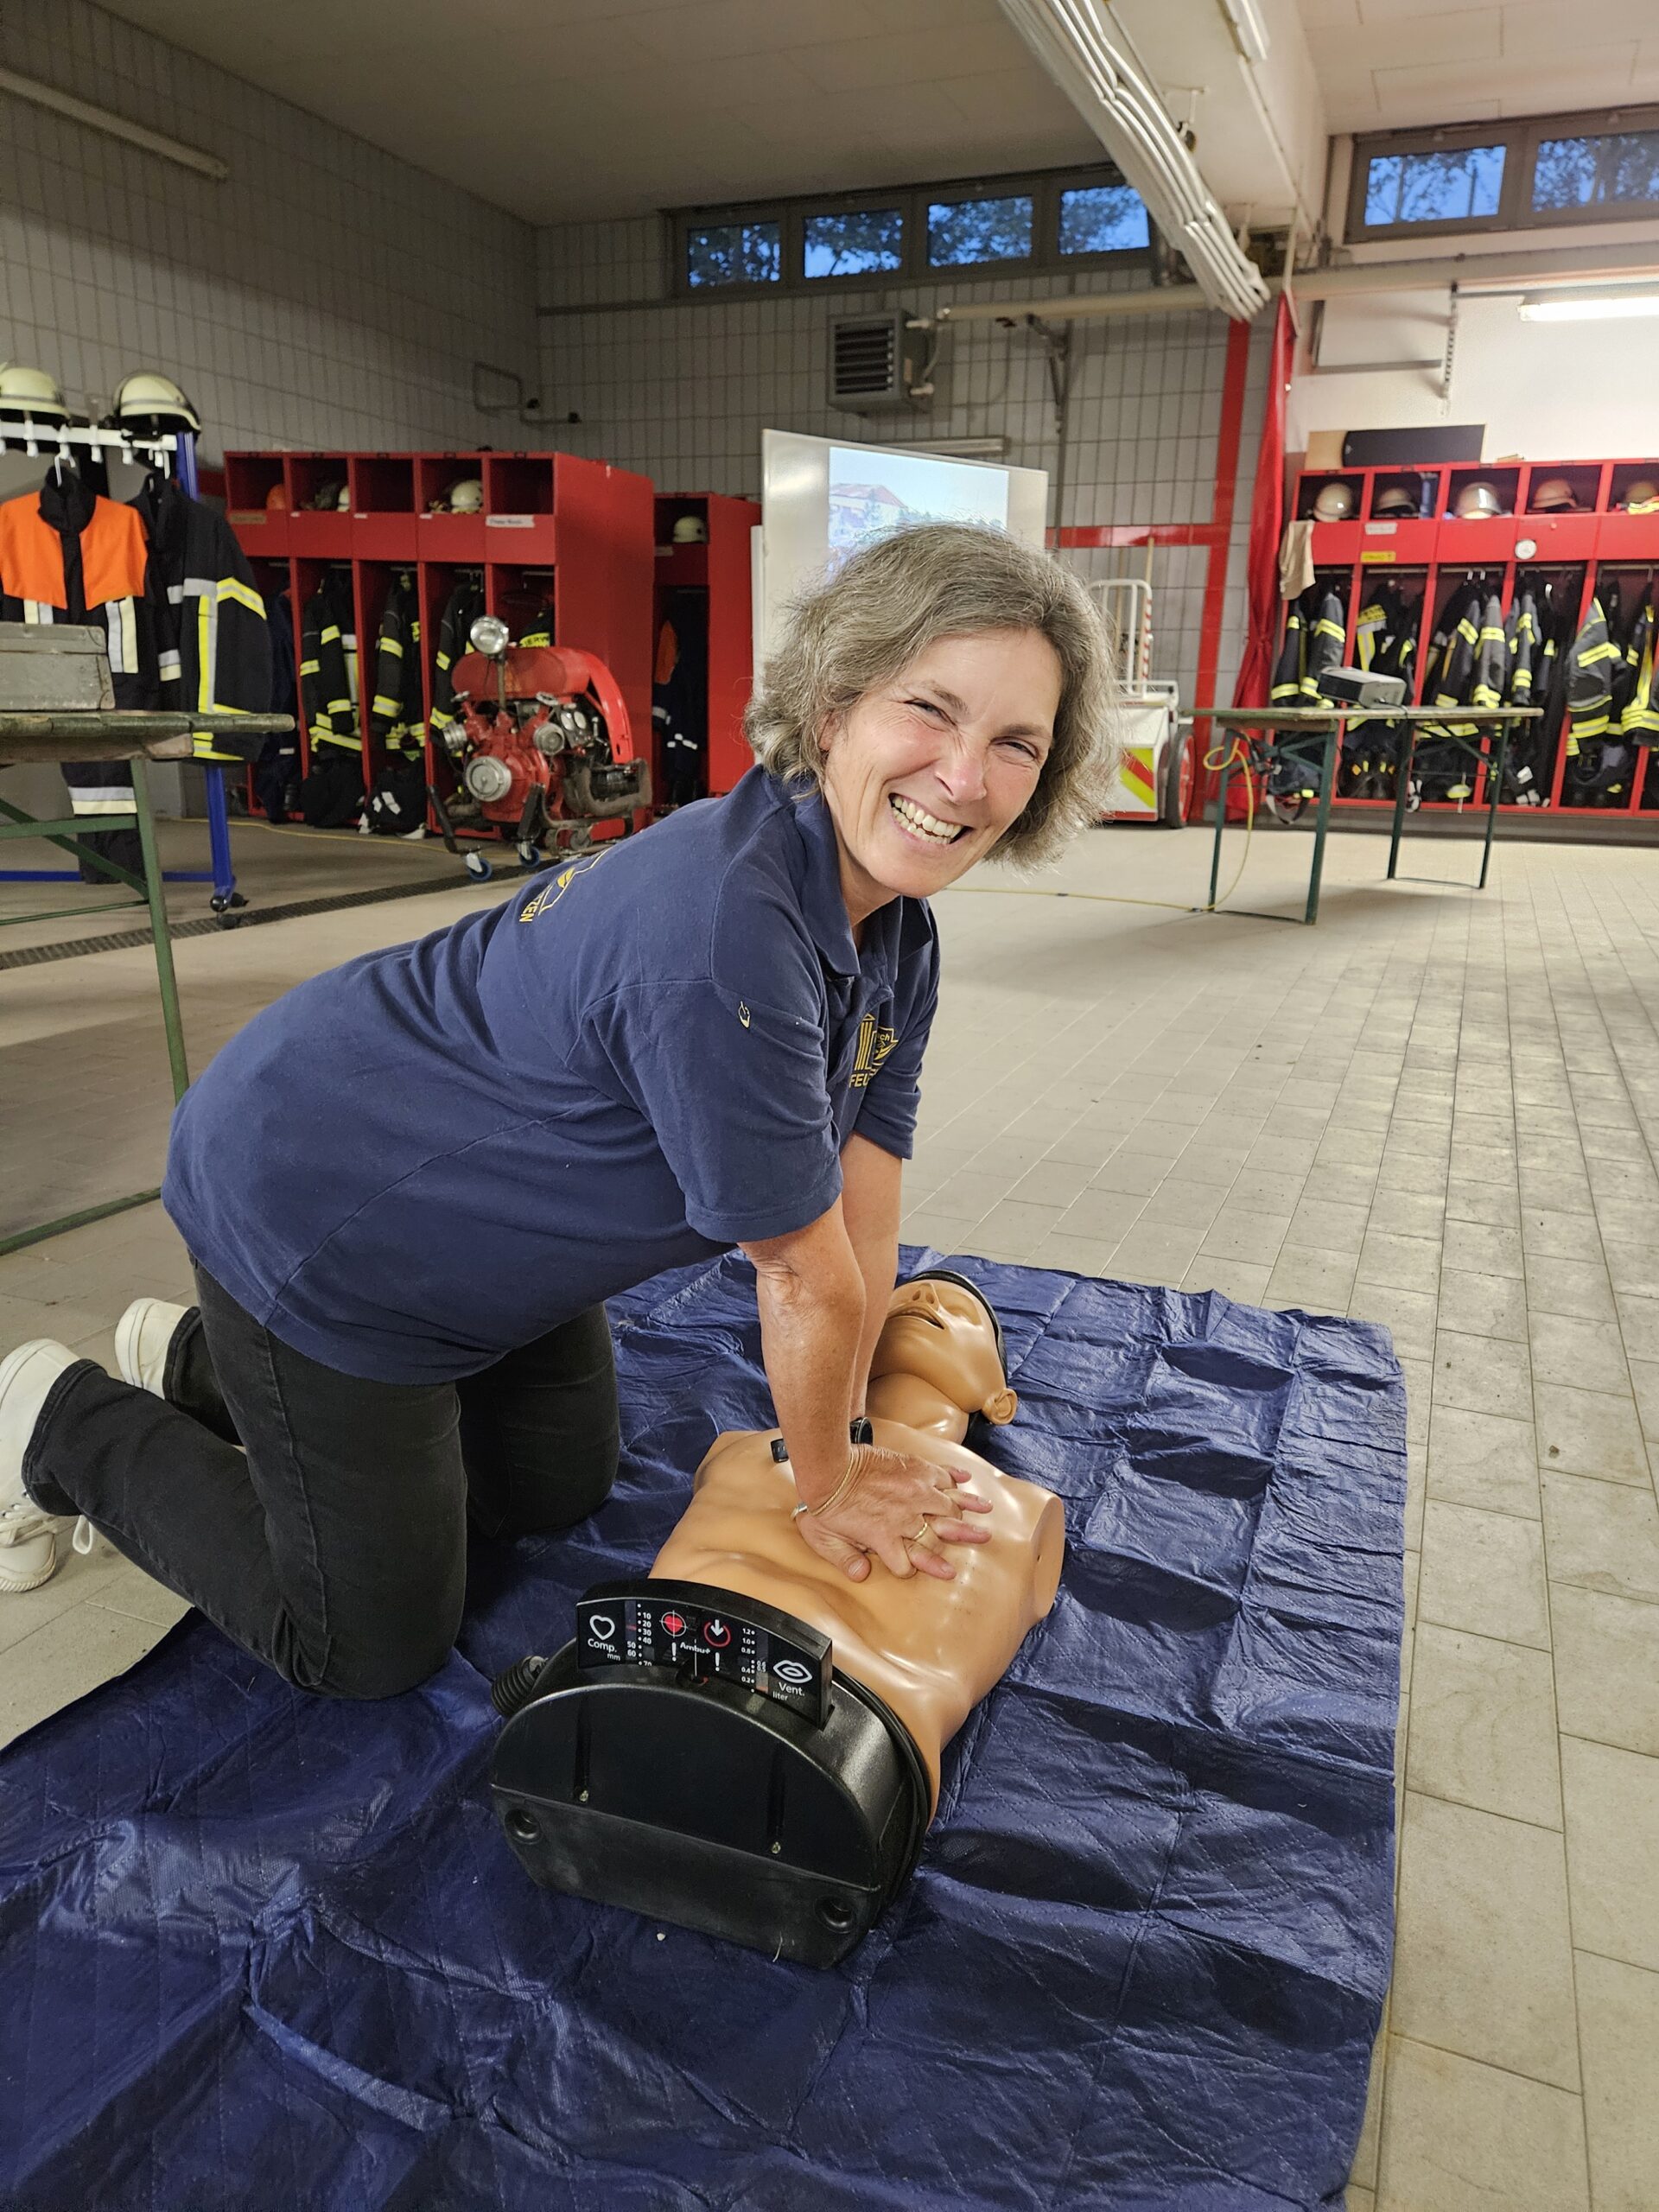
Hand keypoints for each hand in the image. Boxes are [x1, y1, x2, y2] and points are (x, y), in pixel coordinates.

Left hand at [793, 1443, 991, 1582]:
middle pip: (941, 1533)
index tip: (945, 1571)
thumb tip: (862, 1575)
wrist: (830, 1467)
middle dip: (963, 1537)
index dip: (926, 1567)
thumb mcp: (826, 1541)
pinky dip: (955, 1477)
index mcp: (886, 1538)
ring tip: (987, 1510)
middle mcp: (906, 1518)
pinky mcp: (914, 1470)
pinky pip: (941, 1474)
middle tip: (983, 1538)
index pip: (912, 1563)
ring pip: (949, 1505)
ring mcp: (914, 1492)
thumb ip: (845, 1560)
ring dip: (969, 1508)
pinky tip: (966, 1480)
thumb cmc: (826, 1505)